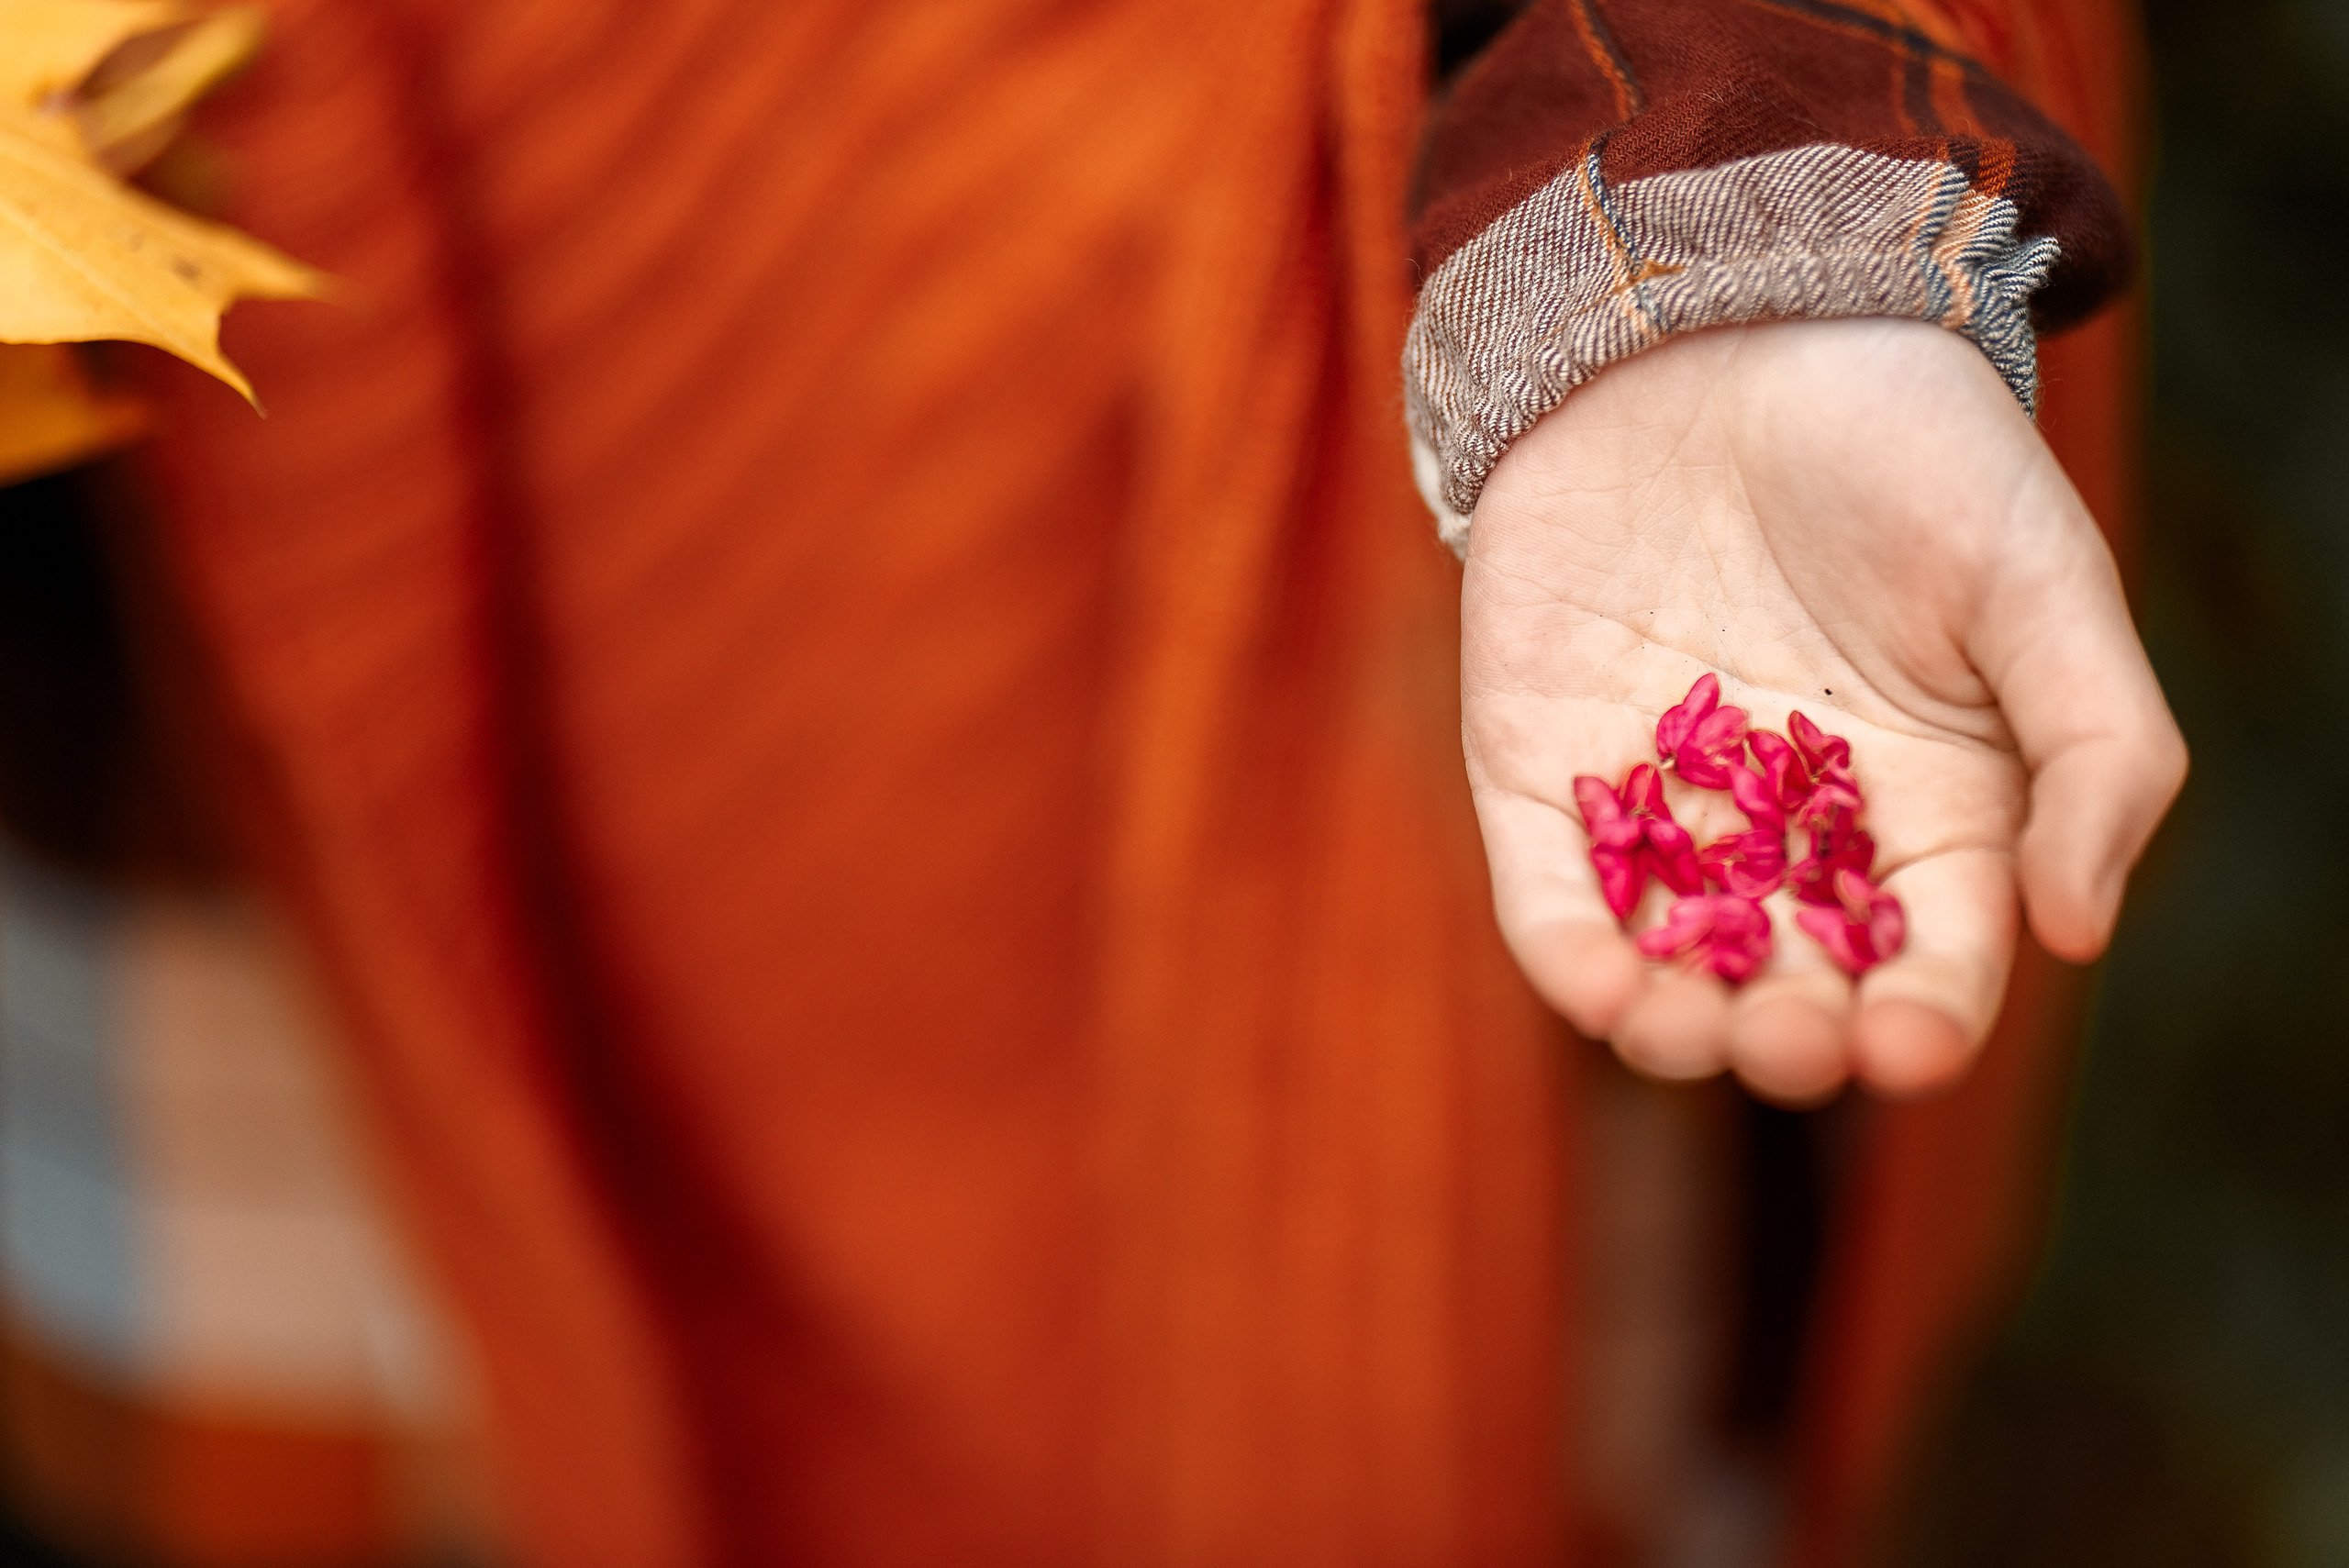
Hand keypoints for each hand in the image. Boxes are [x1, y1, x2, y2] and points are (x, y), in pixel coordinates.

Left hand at [1461, 319, 2185, 1103]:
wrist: (1729, 320)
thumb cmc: (1910, 447)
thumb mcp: (2043, 581)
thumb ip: (2093, 752)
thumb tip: (2075, 933)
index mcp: (1925, 808)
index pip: (1928, 957)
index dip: (1920, 1019)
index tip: (1904, 1046)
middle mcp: (1790, 829)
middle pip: (1789, 981)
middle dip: (1786, 1035)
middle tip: (1783, 1044)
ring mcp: (1660, 801)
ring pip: (1663, 954)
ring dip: (1669, 1020)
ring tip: (1680, 1034)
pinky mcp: (1541, 762)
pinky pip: (1547, 882)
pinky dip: (1566, 945)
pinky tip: (1592, 984)